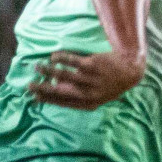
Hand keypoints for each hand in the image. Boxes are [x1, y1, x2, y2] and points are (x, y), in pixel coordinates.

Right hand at [29, 51, 144, 109]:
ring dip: (48, 71)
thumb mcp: (100, 96)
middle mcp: (88, 93)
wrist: (131, 70)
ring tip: (37, 67)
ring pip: (63, 75)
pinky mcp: (92, 64)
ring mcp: (90, 79)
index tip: (35, 97)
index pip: (63, 103)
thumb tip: (60, 92)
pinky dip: (60, 58)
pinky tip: (54, 57)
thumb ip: (82, 96)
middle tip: (29, 85)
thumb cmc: (113, 83)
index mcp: (90, 104)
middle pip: (60, 92)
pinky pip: (71, 60)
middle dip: (43, 88)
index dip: (48, 100)